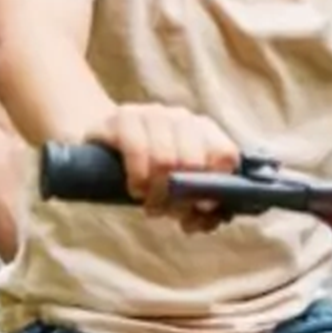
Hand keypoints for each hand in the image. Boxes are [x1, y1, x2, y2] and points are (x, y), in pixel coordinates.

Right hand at [95, 103, 239, 231]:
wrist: (105, 148)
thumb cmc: (151, 174)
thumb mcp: (178, 192)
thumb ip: (200, 210)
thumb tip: (208, 218)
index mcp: (205, 132)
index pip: (226, 154)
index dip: (216, 185)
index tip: (201, 206)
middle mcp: (182, 118)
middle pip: (193, 162)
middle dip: (180, 197)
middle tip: (167, 211)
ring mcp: (152, 114)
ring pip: (165, 159)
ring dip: (157, 193)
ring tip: (150, 204)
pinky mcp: (123, 117)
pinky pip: (137, 150)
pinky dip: (138, 179)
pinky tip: (135, 189)